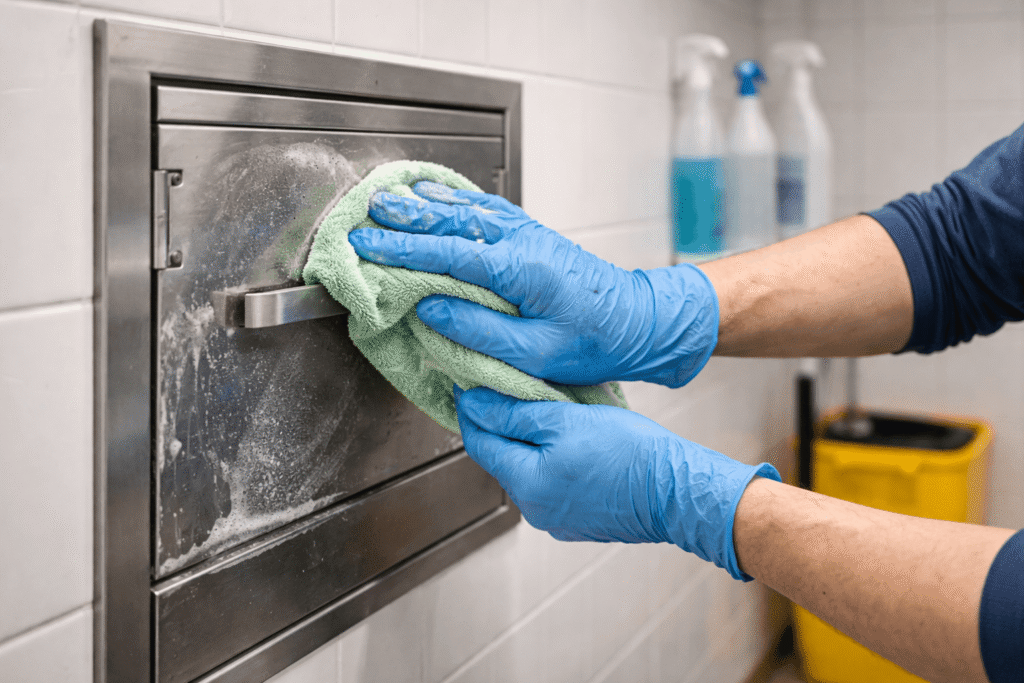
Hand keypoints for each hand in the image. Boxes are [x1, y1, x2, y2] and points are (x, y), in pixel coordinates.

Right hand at [347, 182, 718, 387]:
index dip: (401, 251)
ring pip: (468, 210)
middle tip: (363, 215)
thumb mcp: (537, 353)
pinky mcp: (533, 235)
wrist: (640, 320)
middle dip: (403, 220)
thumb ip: (480, 332)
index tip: (365, 246)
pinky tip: (438, 196)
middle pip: (452, 223)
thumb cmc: (594, 342)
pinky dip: (457, 200)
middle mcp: (521, 243)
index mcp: (520, 271)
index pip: (447, 255)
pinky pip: (488, 209)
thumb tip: (431, 310)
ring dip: (425, 204)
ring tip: (389, 199)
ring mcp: (528, 234)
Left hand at [454, 386, 780, 579]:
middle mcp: (534, 510)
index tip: (471, 383)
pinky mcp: (579, 521)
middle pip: (502, 458)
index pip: (479, 442)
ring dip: (527, 442)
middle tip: (506, 389)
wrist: (678, 490)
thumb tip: (474, 403)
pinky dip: (550, 461)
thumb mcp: (566, 419)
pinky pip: (552, 485)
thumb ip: (515, 412)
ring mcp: (557, 520)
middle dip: (501, 424)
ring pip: (527, 471)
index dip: (472, 410)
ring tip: (541, 409)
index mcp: (526, 485)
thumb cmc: (629, 452)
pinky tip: (568, 441)